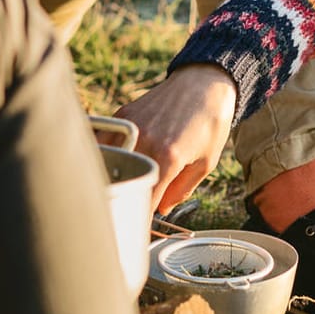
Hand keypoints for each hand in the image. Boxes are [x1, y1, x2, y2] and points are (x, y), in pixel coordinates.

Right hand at [115, 65, 237, 215]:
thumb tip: (160, 208)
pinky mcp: (123, 114)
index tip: (138, 231)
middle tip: (126, 214)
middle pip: (122, 184)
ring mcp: (130, 126)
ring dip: (109, 179)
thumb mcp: (206, 162)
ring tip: (115, 192)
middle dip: (123, 202)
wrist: (205, 82)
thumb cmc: (210, 123)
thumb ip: (181, 190)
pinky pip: (105, 141)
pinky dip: (104, 156)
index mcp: (168, 156)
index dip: (141, 220)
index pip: (145, 200)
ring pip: (106, 162)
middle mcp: (144, 141)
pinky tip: (108, 166)